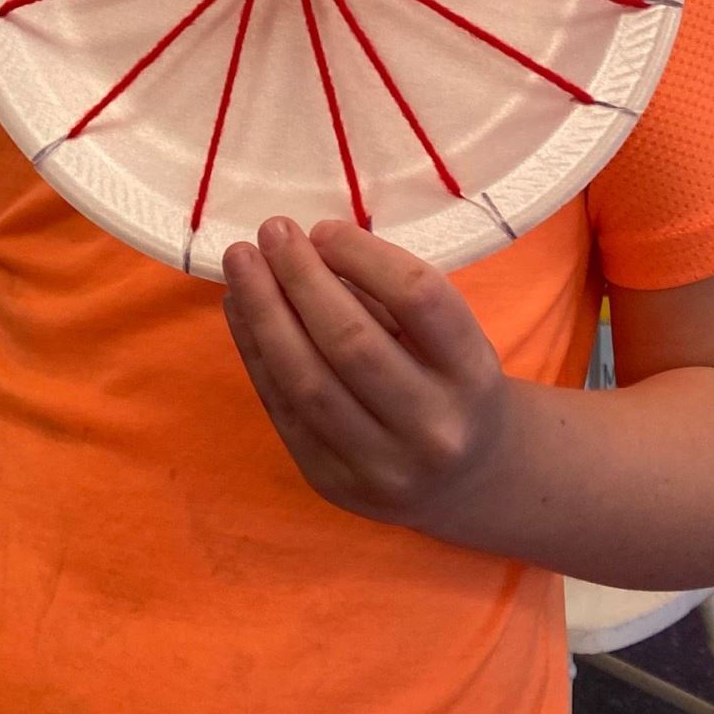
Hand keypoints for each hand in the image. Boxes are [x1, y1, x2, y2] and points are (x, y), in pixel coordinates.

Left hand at [222, 217, 512, 535]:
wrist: (465, 479)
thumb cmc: (447, 379)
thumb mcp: (446, 335)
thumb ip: (386, 294)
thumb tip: (306, 249)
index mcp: (472, 373)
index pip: (418, 299)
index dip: (363, 254)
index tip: (323, 228)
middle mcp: (434, 427)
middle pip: (352, 341)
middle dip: (301, 278)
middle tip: (270, 231)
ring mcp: (382, 466)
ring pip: (306, 381)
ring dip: (264, 313)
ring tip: (240, 263)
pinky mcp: (334, 484)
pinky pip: (283, 410)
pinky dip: (254, 352)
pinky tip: (240, 309)